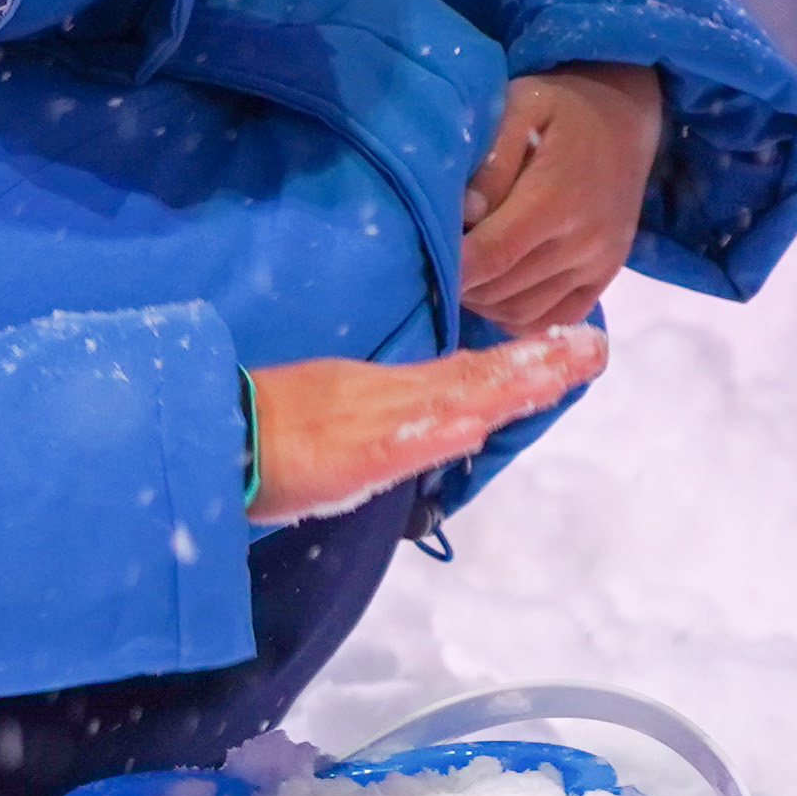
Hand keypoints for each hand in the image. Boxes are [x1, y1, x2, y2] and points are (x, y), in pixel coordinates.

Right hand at [245, 327, 609, 524]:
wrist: (204, 443)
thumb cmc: (246, 441)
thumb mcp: (319, 426)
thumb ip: (370, 430)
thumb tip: (416, 435)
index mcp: (374, 394)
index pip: (458, 378)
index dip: (512, 366)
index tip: (563, 352)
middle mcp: (384, 399)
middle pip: (473, 380)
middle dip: (535, 367)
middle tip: (592, 348)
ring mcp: (377, 421)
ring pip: (461, 396)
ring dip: (517, 381)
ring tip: (570, 364)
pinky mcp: (363, 447)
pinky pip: (418, 431)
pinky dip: (458, 417)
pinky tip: (492, 411)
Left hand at [461, 62, 662, 333]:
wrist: (625, 118)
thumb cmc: (560, 108)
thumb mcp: (519, 108)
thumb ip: (490, 162)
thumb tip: (465, 214)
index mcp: (555, 197)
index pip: (490, 255)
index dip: (449, 268)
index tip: (419, 260)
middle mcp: (582, 240)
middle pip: (500, 289)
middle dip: (459, 284)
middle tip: (435, 262)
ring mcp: (598, 263)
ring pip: (522, 311)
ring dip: (483, 302)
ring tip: (464, 274)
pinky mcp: (605, 276)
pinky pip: (554, 320)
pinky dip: (517, 316)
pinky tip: (497, 290)